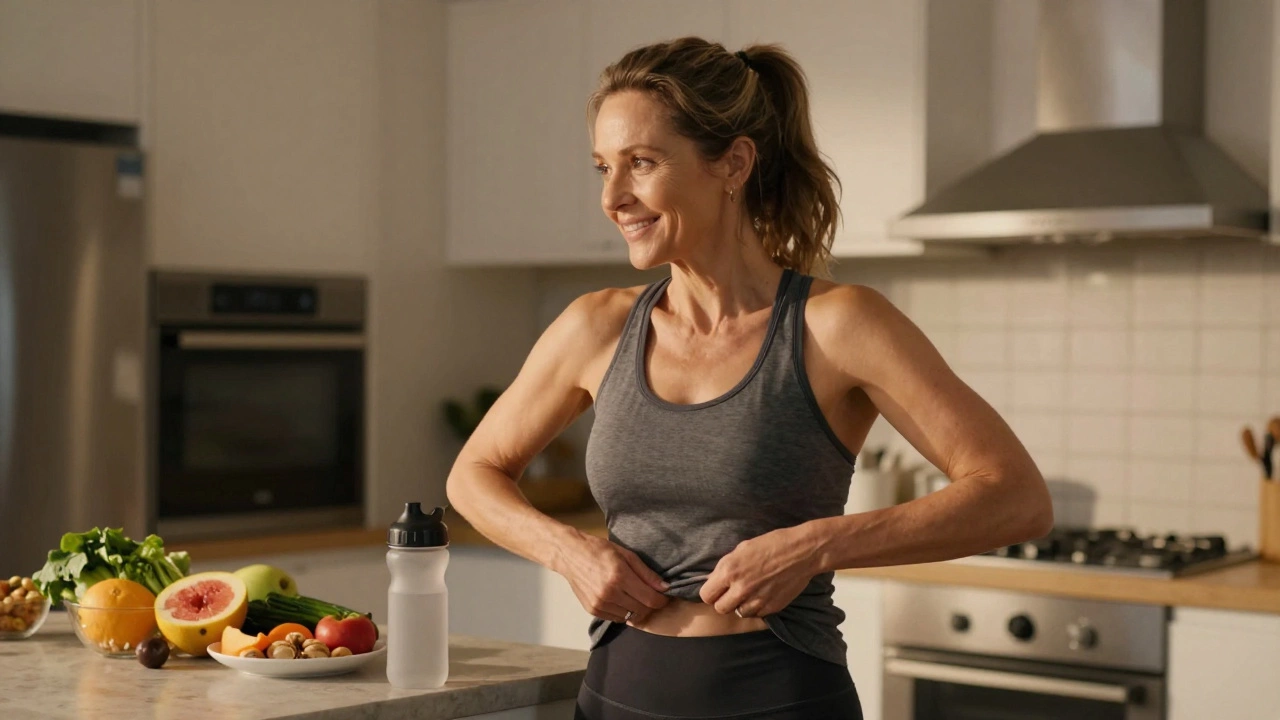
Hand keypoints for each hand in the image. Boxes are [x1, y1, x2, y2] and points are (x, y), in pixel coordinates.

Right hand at [556, 533, 670, 624]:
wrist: (570, 555)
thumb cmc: (599, 550)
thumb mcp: (626, 555)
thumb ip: (646, 573)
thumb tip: (665, 588)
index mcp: (620, 576)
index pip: (650, 599)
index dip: (661, 600)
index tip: (663, 597)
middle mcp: (610, 593)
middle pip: (642, 610)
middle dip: (650, 605)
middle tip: (651, 596)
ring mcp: (600, 604)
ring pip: (630, 617)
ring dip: (637, 610)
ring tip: (635, 597)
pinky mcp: (593, 610)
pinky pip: (616, 619)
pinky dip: (623, 612)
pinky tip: (622, 600)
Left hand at [699, 526, 817, 617]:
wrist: (803, 551)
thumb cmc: (772, 543)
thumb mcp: (742, 548)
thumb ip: (726, 566)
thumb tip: (715, 580)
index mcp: (729, 571)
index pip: (706, 595)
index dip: (711, 592)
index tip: (718, 588)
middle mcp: (741, 589)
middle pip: (720, 608)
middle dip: (724, 600)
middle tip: (732, 592)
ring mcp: (757, 601)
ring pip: (738, 613)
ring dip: (740, 605)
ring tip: (749, 593)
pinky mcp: (772, 608)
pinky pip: (756, 614)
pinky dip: (757, 607)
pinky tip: (763, 594)